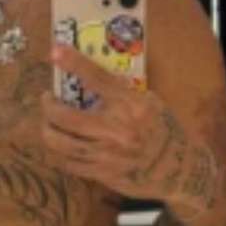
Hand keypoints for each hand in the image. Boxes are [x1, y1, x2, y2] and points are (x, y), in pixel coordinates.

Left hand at [40, 44, 188, 200]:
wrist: (177, 169)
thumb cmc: (162, 129)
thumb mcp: (149, 102)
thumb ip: (121, 91)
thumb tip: (90, 75)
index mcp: (132, 106)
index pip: (97, 78)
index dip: (74, 63)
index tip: (55, 52)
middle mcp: (117, 130)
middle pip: (65, 116)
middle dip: (48, 105)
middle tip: (47, 99)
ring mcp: (107, 155)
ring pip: (59, 142)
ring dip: (47, 129)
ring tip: (48, 122)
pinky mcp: (102, 174)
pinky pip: (67, 162)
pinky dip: (57, 150)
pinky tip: (58, 143)